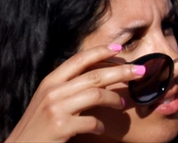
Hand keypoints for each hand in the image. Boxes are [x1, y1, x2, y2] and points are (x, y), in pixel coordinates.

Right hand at [4, 44, 139, 142]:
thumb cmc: (38, 125)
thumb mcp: (47, 100)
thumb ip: (65, 88)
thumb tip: (93, 79)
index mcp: (50, 81)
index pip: (78, 59)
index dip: (100, 51)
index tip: (119, 48)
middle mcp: (53, 90)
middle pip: (94, 75)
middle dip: (120, 71)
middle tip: (139, 72)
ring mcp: (57, 107)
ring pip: (95, 94)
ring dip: (113, 98)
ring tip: (121, 104)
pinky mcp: (62, 126)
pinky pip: (91, 122)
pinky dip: (100, 126)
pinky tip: (101, 129)